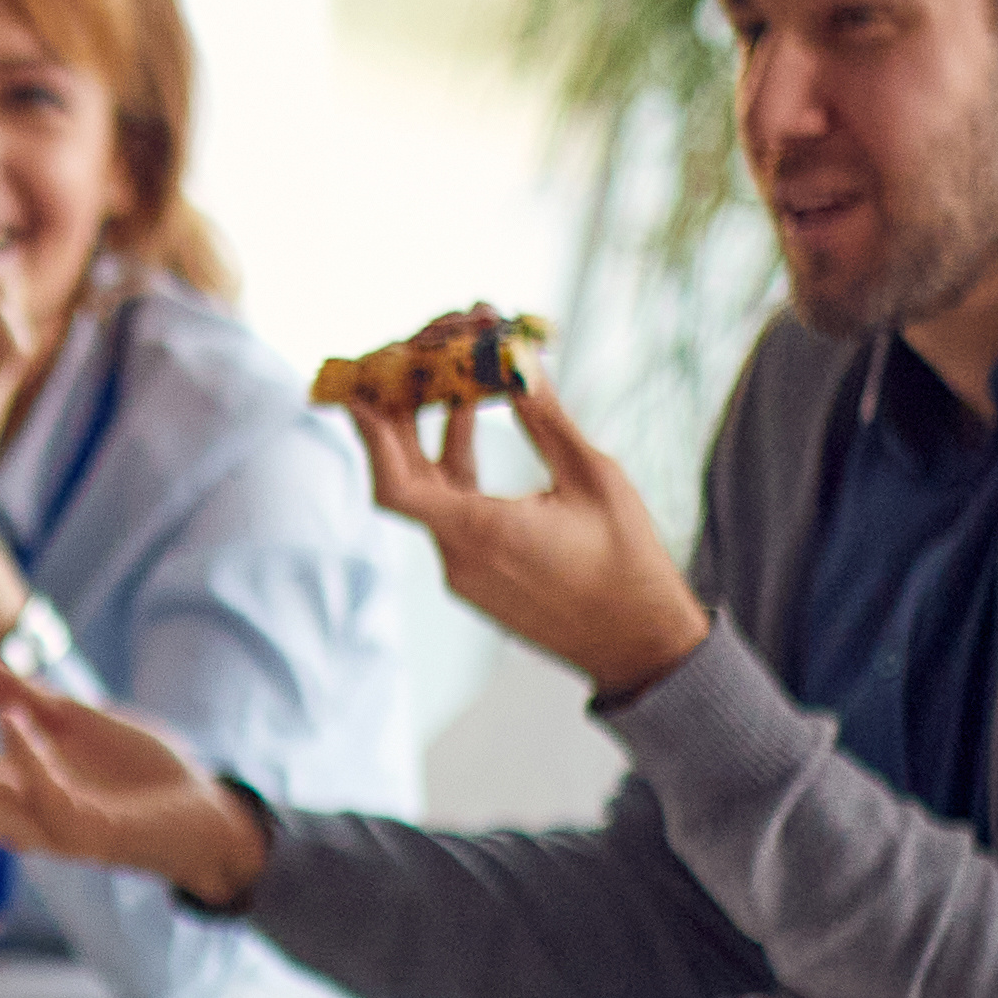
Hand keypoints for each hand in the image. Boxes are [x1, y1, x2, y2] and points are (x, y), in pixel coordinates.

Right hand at [0, 658, 272, 908]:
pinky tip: (16, 722)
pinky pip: (54, 800)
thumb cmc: (134, 774)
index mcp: (12, 789)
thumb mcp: (66, 720)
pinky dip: (32, 761)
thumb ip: (11, 692)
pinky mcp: (93, 832)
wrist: (203, 814)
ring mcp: (54, 829)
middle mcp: (22, 815)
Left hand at [345, 367, 709, 700]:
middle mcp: (459, 558)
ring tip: (447, 367)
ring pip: (428, 489)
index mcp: (482, 535)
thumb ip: (545, 420)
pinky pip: (450, 509)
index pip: (396, 486)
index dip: (370, 436)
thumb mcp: (591, 478)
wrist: (639, 643)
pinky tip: (467, 415)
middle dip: (400, 410)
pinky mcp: (478, 574)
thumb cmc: (627, 563)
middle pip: (403, 476)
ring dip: (428, 430)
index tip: (358, 389)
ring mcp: (465, 571)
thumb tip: (515, 361)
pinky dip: (451, 462)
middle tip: (411, 353)